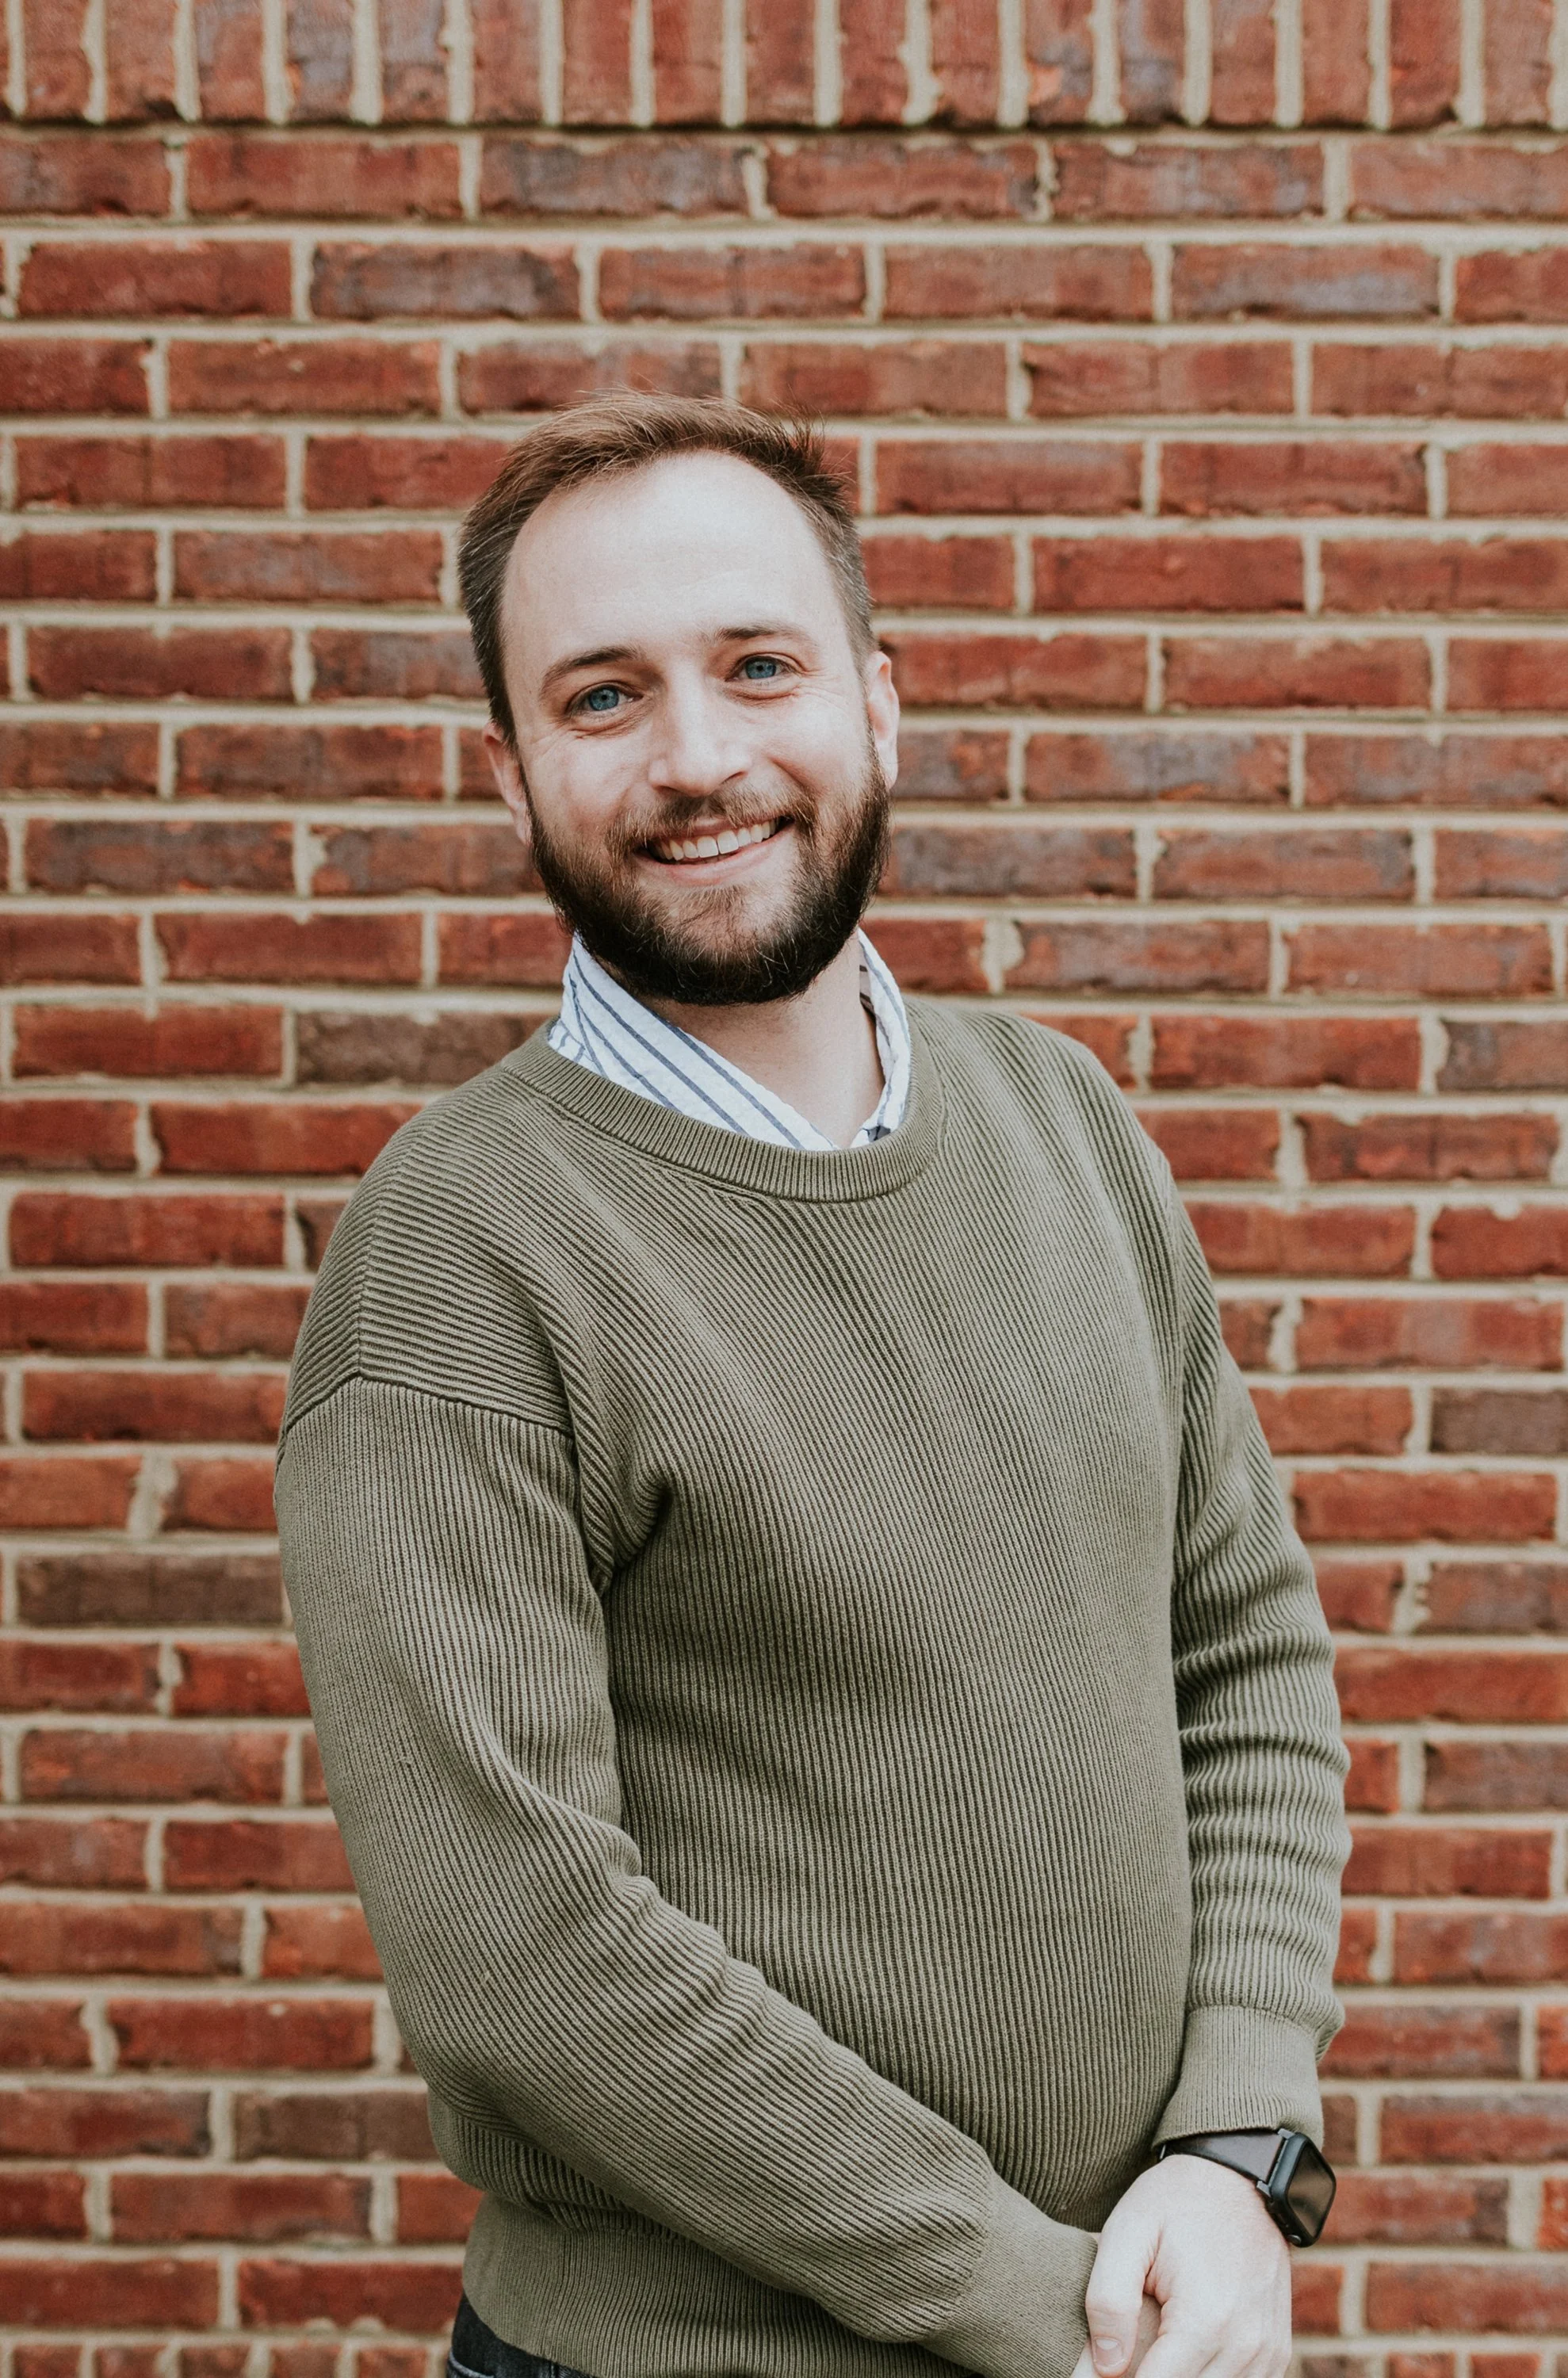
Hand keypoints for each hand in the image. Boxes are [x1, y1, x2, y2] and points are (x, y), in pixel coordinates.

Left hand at [1083, 2155, 1290, 2377]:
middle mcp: (1245, 2345)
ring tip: (1153, 2350)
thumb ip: (1108, 2300)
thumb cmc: (1176, 2201)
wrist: (1239, 2176)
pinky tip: (1183, 2356)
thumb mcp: (1127, 2231)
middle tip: (1124, 2354)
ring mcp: (1267, 2352)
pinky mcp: (1276, 2351)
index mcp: (1205, 2320)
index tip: (1102, 2368)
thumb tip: (1105, 2367)